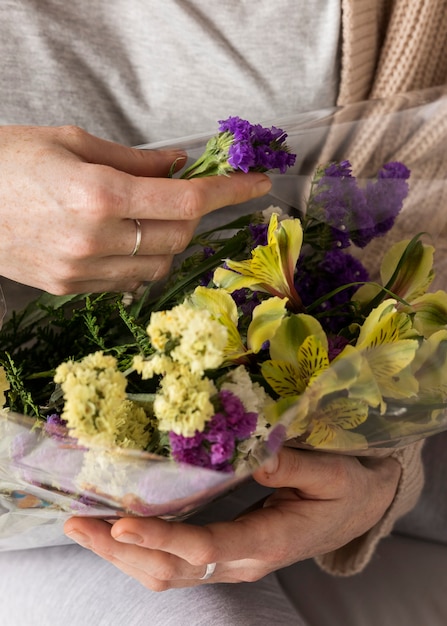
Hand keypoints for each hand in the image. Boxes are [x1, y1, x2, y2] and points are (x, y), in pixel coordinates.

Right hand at [0, 125, 270, 293]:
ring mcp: (82, 271)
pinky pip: (130, 281)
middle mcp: (95, 240)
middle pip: (178, 237)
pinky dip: (142, 260)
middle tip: (186, 193)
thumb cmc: (9, 160)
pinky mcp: (69, 289)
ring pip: (159, 264)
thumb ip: (135, 160)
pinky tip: (125, 240)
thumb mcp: (72, 142)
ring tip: (148, 216)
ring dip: (169, 239)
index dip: (229, 192)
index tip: (257, 184)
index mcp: (98, 194)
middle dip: (193, 215)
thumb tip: (180, 165)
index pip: (185, 202)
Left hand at [64, 447, 400, 590]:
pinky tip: (117, 528)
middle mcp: (242, 560)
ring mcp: (231, 561)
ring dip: (122, 553)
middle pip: (172, 570)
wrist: (356, 510)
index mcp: (269, 539)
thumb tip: (254, 454)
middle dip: (121, 549)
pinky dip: (139, 548)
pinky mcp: (225, 552)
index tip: (120, 519)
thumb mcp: (331, 474)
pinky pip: (174, 561)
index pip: (205, 548)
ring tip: (82, 527)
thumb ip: (294, 466)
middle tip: (78, 523)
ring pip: (166, 573)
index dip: (161, 537)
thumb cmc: (346, 489)